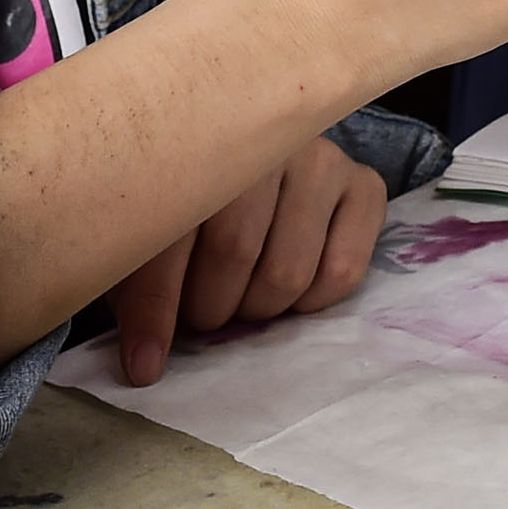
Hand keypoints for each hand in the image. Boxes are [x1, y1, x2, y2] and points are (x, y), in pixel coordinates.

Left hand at [101, 136, 391, 381]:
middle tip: (203, 312)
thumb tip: (144, 367)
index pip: (173, 236)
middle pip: (235, 252)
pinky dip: (313, 302)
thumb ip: (143, 288)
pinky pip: (342, 271)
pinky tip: (294, 290)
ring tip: (243, 299)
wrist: (263, 149)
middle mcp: (267, 141)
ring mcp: (321, 160)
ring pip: (289, 271)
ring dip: (260, 309)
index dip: (156, 308)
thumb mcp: (156, 234)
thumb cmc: (198, 200)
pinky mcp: (364, 183)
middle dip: (211, 307)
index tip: (144, 365)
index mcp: (198, 143)